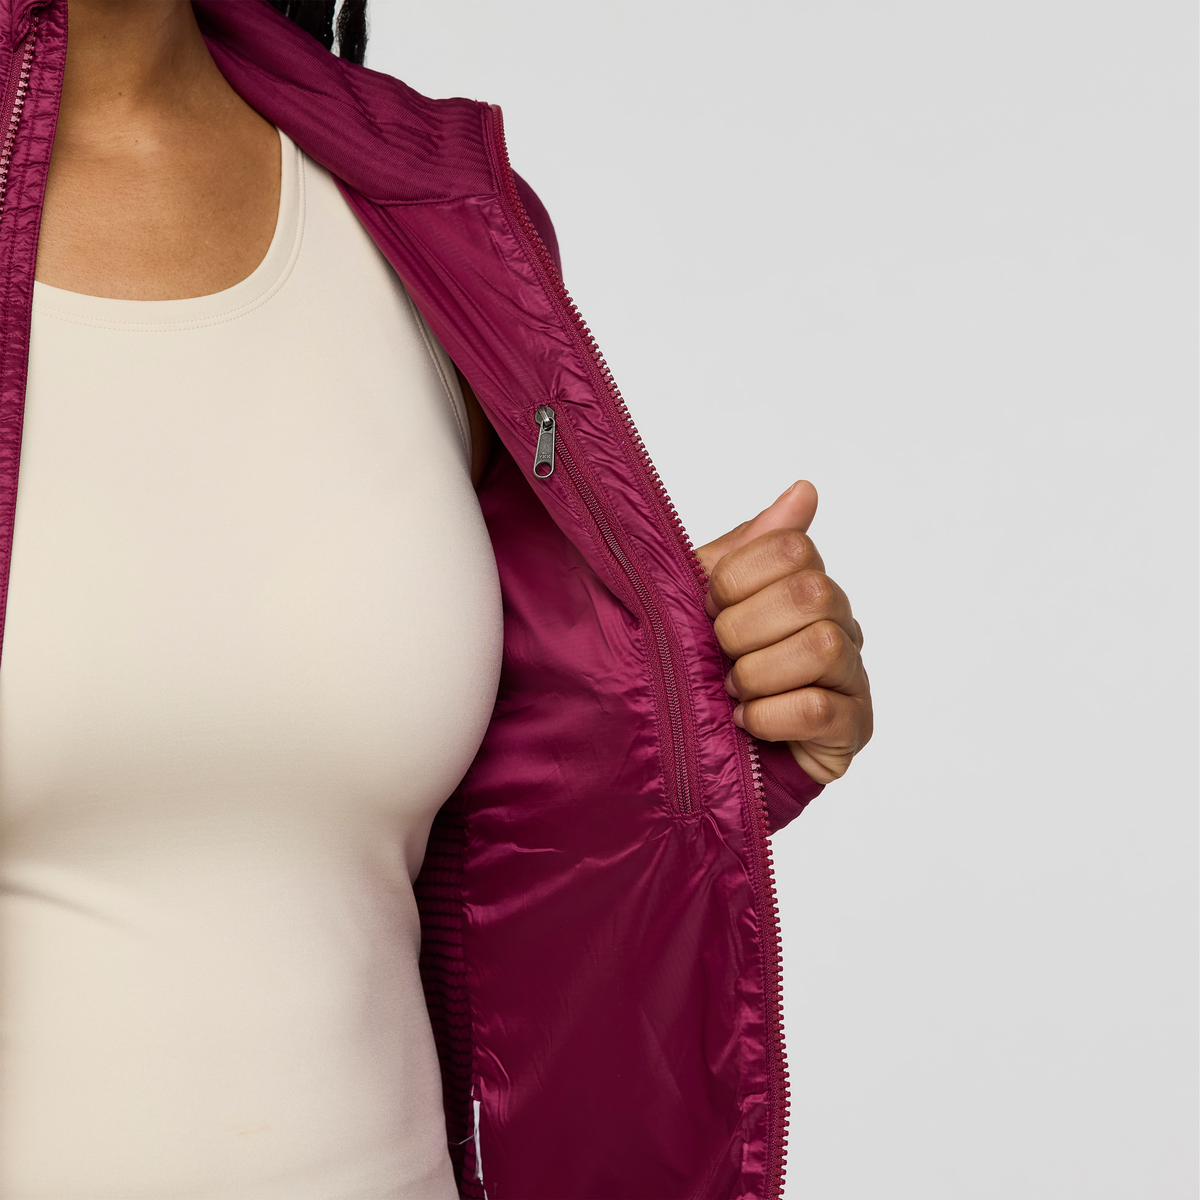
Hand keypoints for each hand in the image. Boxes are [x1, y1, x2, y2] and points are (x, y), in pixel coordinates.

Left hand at [695, 481, 872, 784]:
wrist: (695, 750)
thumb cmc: (701, 667)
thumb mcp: (704, 599)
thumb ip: (747, 546)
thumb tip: (807, 489)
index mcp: (803, 582)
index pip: (792, 546)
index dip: (737, 577)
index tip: (709, 606)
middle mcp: (839, 621)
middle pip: (812, 592)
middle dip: (745, 627)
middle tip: (722, 654)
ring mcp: (852, 675)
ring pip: (823, 646)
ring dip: (759, 673)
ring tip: (735, 691)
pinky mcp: (853, 728)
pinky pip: (820, 709)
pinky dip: (769, 715)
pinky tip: (748, 721)